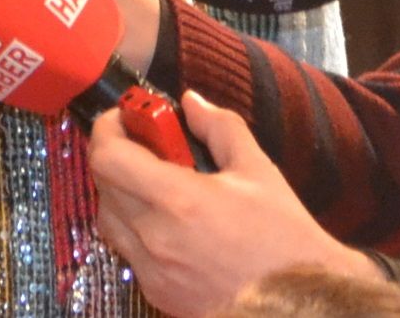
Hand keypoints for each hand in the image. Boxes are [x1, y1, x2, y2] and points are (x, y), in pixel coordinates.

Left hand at [88, 92, 378, 317]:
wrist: (297, 301)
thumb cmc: (282, 236)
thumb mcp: (257, 169)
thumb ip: (219, 127)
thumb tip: (190, 102)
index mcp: (178, 200)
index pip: (108, 156)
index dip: (108, 128)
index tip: (127, 117)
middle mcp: (154, 237)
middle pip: (103, 183)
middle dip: (117, 154)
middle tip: (146, 145)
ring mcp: (151, 270)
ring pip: (108, 219)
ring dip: (122, 192)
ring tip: (158, 185)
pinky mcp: (156, 293)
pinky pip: (127, 250)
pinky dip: (136, 228)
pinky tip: (169, 222)